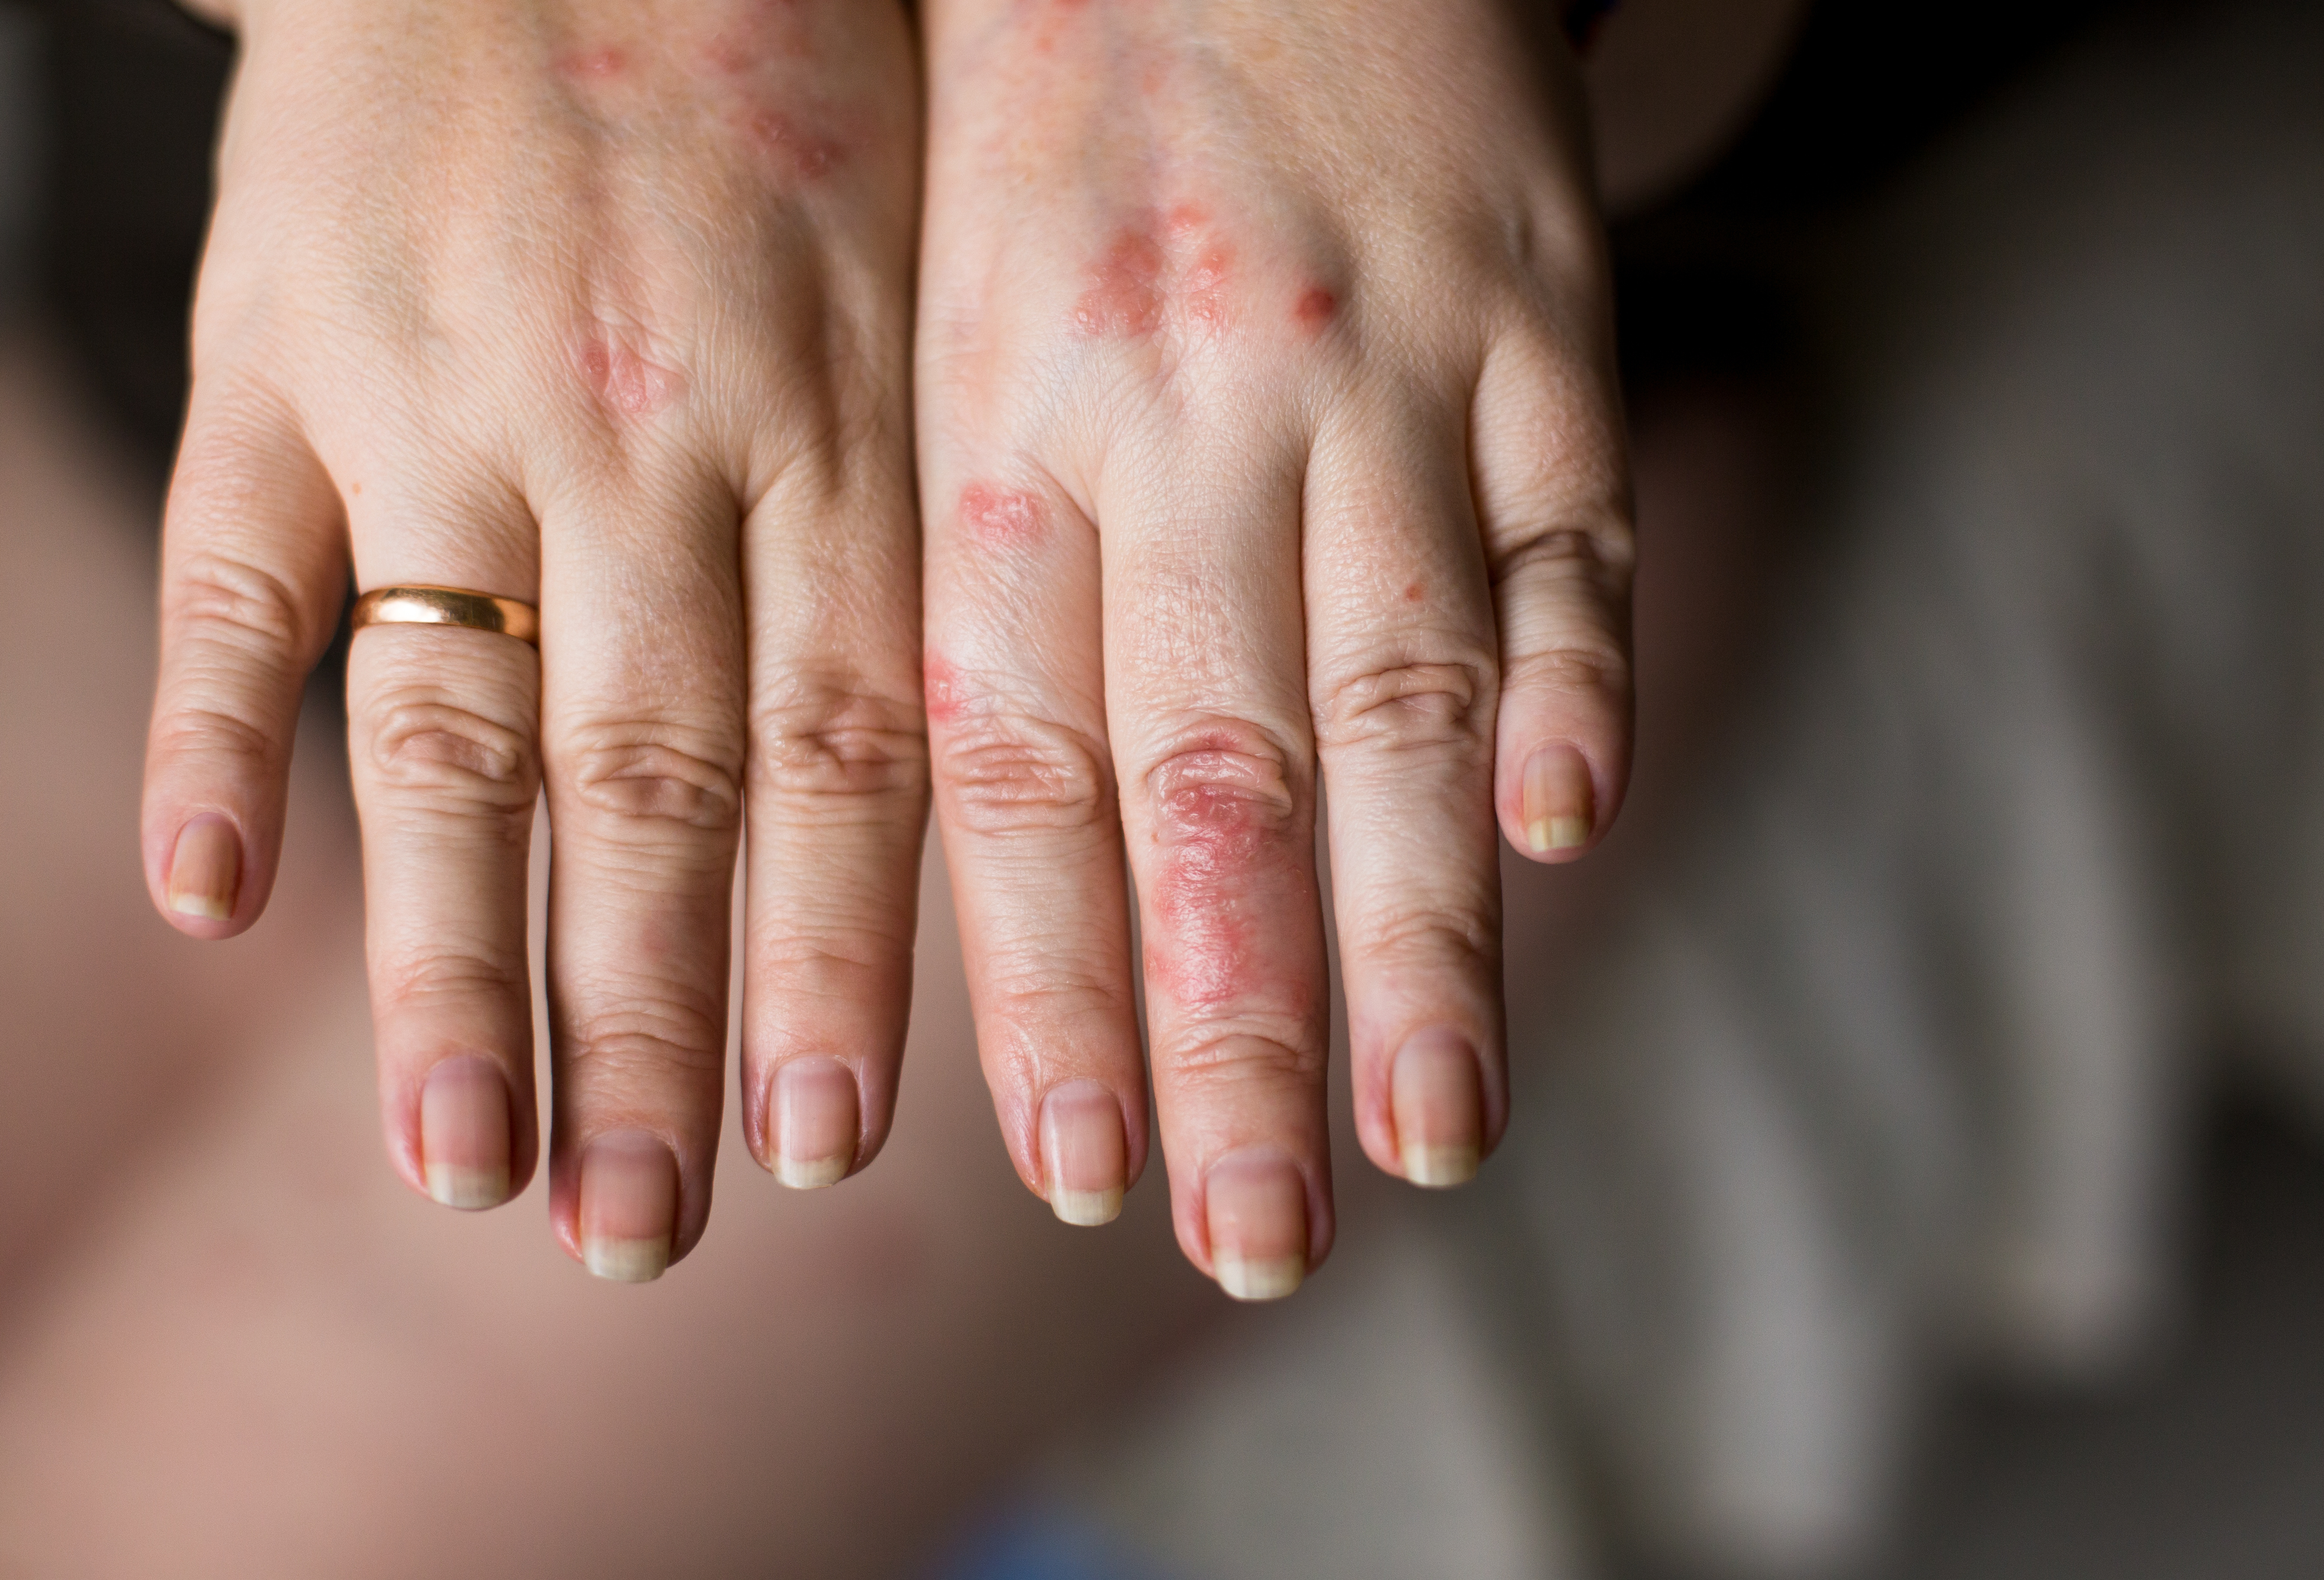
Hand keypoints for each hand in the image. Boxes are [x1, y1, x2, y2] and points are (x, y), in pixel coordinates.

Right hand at [141, 0, 926, 1277]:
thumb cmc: (792, 105)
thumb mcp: (916, 300)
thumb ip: (914, 538)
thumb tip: (949, 808)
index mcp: (834, 438)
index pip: (848, 758)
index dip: (835, 969)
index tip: (817, 1157)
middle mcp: (651, 443)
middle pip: (654, 793)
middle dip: (651, 1028)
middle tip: (638, 1235)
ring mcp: (449, 398)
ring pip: (452, 725)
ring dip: (448, 959)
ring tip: (458, 1161)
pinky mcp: (279, 343)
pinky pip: (235, 567)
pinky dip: (209, 735)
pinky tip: (216, 903)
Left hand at [915, 0, 1631, 1294]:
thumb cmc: (1053, 137)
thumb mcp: (949, 338)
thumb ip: (984, 589)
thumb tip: (1014, 878)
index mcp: (1007, 438)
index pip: (1022, 768)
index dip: (1050, 983)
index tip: (1075, 1176)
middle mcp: (1184, 421)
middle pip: (1214, 776)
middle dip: (1231, 1030)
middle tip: (1253, 1238)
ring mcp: (1374, 368)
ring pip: (1402, 690)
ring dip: (1419, 929)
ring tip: (1433, 1132)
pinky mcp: (1534, 313)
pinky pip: (1559, 525)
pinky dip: (1571, 679)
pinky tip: (1568, 833)